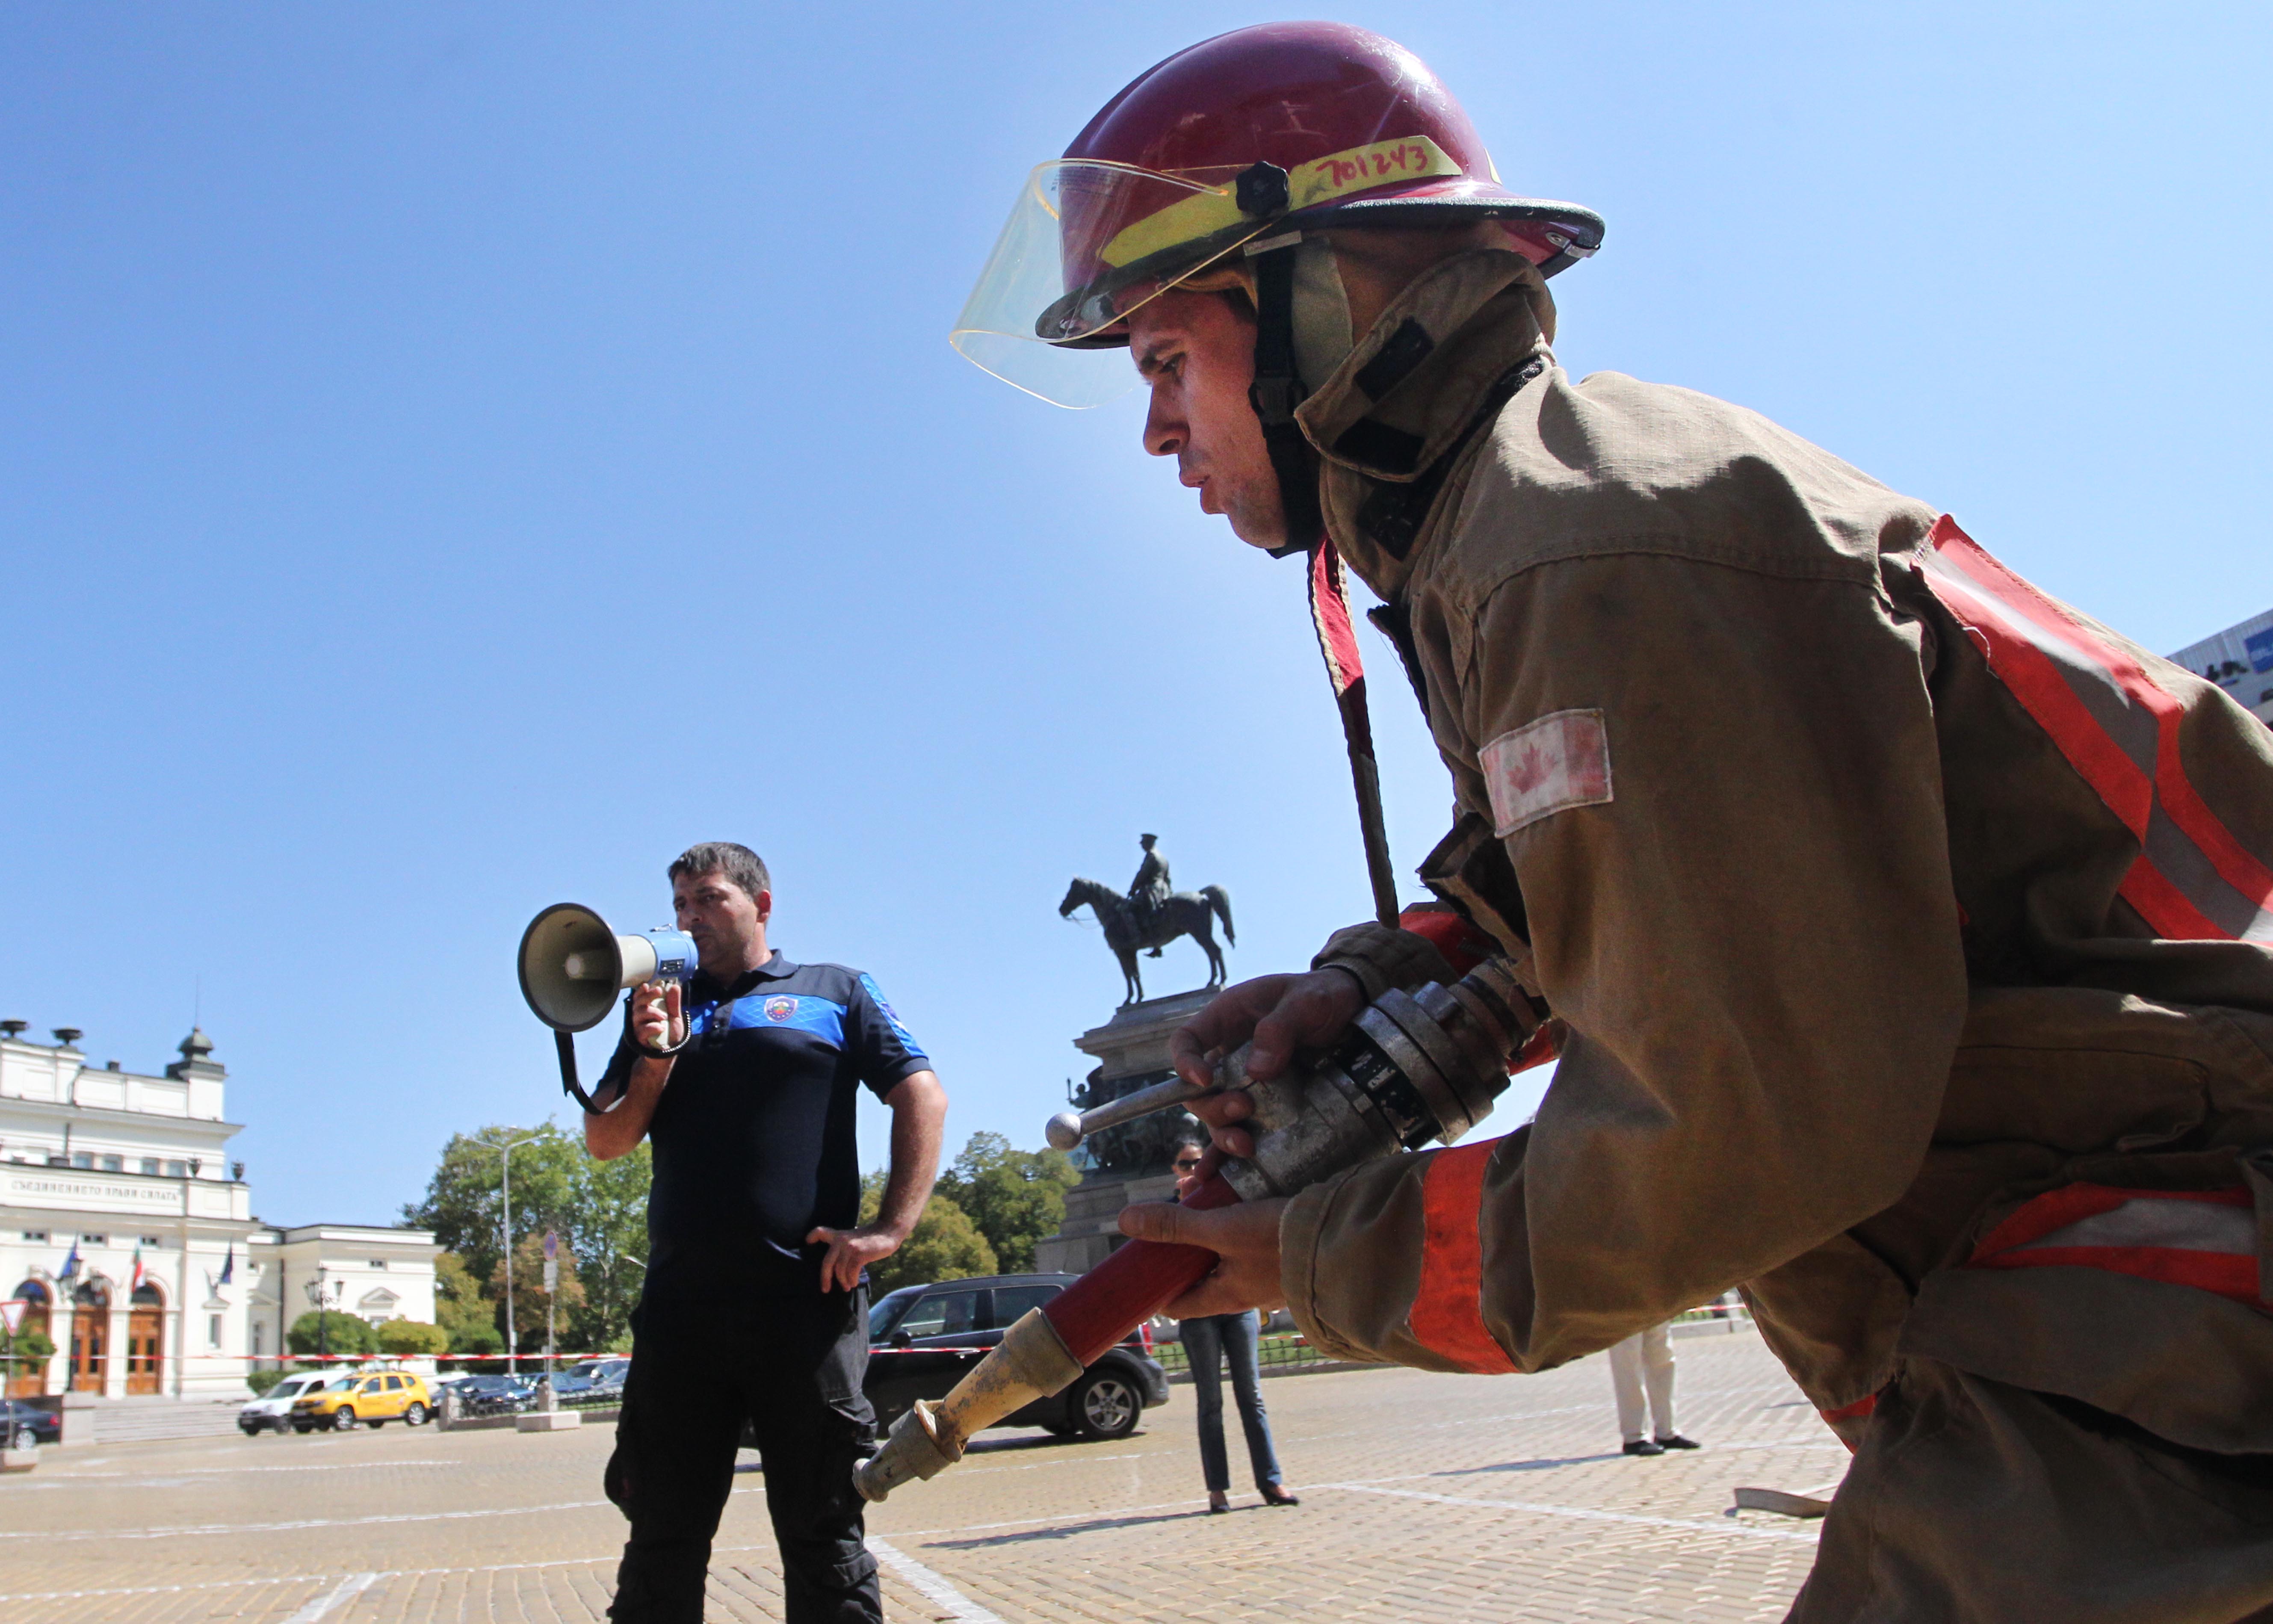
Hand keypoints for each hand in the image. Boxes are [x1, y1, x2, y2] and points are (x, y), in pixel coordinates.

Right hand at [631, 981, 683, 1051]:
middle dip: (648, 995)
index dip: (641, 991)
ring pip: (639, 1014)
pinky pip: (642, 1030)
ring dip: (653, 1012)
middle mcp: (639, 1017)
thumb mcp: (675, 1017)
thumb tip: (674, 987)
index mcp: (646, 1010)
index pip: (639, 997)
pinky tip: (661, 1028)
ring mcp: (638, 1027)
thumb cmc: (670, 1034)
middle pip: (638, 1003)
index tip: (647, 985)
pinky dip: (652, 1027)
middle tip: (658, 991)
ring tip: (664, 1017)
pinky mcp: (639, 1038)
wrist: (669, 1053)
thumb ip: (674, 1003)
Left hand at [806, 1224, 903, 1293]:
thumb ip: (843, 1249)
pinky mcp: (859, 1253)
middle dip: (825, 1278)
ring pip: (840, 1270)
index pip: (821, 1232)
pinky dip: (851, 1280)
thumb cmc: (870, 1240)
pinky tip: (853, 1283)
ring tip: (846, 1286)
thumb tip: (836, 1270)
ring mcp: (850, 1246)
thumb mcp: (854, 1240)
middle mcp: (841, 1240)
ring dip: (843, 1281)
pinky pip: (851, 1272)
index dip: (812, 1237)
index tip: (807, 1243)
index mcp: (839, 1236)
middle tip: (825, 1289)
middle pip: (827, 1263)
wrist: (888, 1232)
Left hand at [1116, 1196, 1289, 1317]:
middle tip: (1170, 1213)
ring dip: (1207, 1228)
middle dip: (1182, 1244)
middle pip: (1200, 1275)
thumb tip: (1125, 1222)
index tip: (1141, 1266)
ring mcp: (1266, 1276)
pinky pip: (1248, 1241)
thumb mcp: (1222, 1229)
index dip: (1156, 1288)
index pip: (1179, 1305)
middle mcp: (1245, 1292)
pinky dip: (1233, 1221)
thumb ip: (1176, 1226)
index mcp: (1225, 1297)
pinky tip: (1233, 1198)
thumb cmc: (1281, 1242)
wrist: (1339, 1236)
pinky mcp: (1283, 1254)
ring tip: (1196, 1196)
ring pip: (1224, 1254)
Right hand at [1168, 970, 1365, 1157]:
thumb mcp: (1306, 1001)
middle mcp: (1228, 1055)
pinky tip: (1217, 1178)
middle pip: (1198, 1090)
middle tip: (1245, 1107)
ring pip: (1217, 1117)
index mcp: (1227, 1020)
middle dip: (1214, 1106)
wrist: (1354, 1012)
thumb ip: (1280, 1028)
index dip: (1185, 1063)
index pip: (1186, 1041)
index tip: (1204, 1080)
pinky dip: (1228, 1156)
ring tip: (1246, 1144)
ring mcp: (1245, 1084)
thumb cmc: (1323, 996)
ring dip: (1224, 1135)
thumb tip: (1257, 1070)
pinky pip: (1239, 1132)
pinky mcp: (1266, 1107)